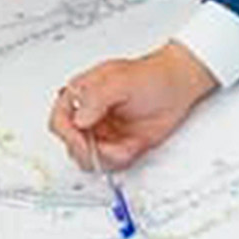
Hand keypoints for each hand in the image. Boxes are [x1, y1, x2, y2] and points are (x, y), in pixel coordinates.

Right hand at [51, 45, 215, 170]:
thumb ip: (96, 98)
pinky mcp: (118, 145)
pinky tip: (131, 147)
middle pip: (71, 144)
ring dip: (105, 157)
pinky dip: (120, 160)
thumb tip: (79, 118)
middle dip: (87, 151)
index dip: (68, 135)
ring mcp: (103, 132)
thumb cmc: (151, 76)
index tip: (83, 141)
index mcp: (81, 95)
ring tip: (122, 146)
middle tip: (104, 148)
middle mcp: (89, 116)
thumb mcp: (120, 81)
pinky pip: (110, 162)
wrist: (179, 87)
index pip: (59, 121)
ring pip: (89, 158)